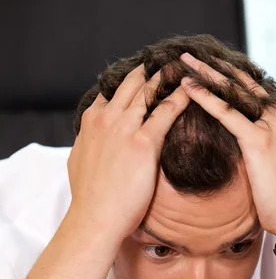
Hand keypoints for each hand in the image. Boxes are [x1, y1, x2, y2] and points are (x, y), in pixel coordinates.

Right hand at [67, 64, 190, 242]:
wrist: (94, 218)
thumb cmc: (89, 198)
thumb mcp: (79, 161)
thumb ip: (89, 143)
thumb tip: (91, 139)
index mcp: (91, 121)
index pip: (111, 92)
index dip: (129, 82)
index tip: (143, 74)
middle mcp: (106, 118)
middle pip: (132, 85)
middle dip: (151, 71)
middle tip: (169, 61)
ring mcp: (124, 128)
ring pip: (149, 92)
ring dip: (167, 77)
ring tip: (184, 67)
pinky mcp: (143, 143)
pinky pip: (166, 112)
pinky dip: (181, 98)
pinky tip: (194, 91)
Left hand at [179, 53, 275, 236]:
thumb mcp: (274, 157)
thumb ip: (260, 138)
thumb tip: (240, 135)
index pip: (251, 87)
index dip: (227, 74)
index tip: (206, 64)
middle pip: (241, 83)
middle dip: (214, 67)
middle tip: (190, 55)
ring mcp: (271, 124)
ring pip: (232, 92)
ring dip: (206, 75)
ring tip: (184, 62)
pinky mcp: (259, 139)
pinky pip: (226, 113)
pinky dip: (205, 98)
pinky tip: (188, 88)